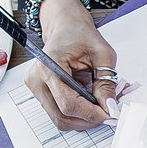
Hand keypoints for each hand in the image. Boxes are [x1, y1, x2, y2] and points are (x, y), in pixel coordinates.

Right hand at [27, 0, 117, 130]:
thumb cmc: (79, 35)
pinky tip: (88, 103)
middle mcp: (37, 79)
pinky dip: (77, 114)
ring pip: (61, 119)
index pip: (69, 104)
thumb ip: (106, 81)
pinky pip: (59, 113)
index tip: (110, 114)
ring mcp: (36, 88)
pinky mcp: (41, 94)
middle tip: (108, 112)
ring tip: (98, 105)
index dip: (91, 114)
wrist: (65, 28)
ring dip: (83, 119)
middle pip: (63, 117)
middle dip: (89, 120)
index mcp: (49, 66)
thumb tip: (110, 107)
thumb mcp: (102, 54)